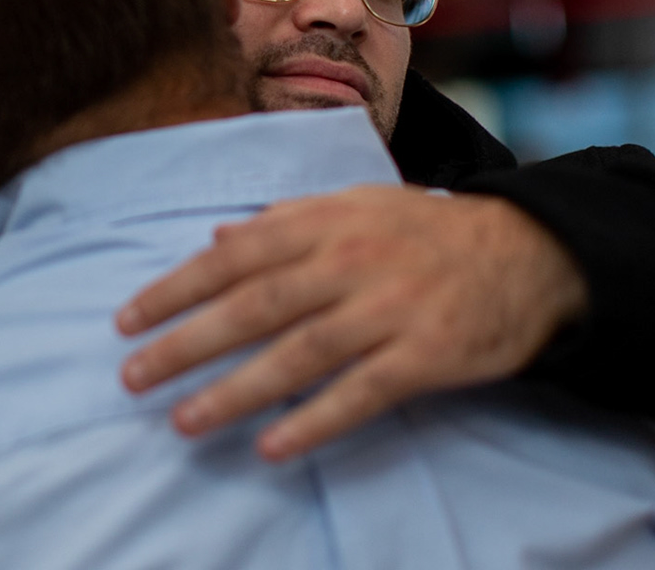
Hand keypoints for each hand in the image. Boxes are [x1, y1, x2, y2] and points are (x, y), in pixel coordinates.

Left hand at [116, 184, 586, 460]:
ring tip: (185, 421)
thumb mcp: (356, 206)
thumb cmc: (425, 232)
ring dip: (236, 391)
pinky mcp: (426, 355)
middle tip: (134, 377)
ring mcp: (390, 309)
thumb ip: (286, 220)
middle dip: (188, 342)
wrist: (526, 253)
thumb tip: (217, 237)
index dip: (177, 287)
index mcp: (328, 221)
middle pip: (256, 306)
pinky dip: (313, 422)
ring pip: (299, 355)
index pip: (236, 255)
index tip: (127, 320)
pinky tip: (271, 448)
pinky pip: (360, 395)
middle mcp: (352, 262)